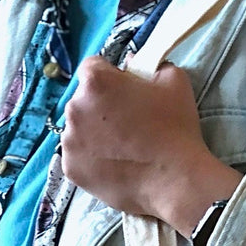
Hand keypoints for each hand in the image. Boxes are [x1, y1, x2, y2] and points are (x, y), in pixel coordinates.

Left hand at [60, 58, 238, 235]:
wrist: (175, 180)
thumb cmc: (176, 128)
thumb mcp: (174, 81)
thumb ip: (149, 65)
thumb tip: (132, 66)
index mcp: (96, 81)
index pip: (92, 66)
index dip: (110, 76)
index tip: (124, 90)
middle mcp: (74, 107)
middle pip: (83, 99)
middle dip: (101, 105)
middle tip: (128, 122)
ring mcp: (69, 140)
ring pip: (78, 128)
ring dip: (94, 132)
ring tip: (123, 147)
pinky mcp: (70, 168)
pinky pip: (78, 156)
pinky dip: (92, 158)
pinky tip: (116, 164)